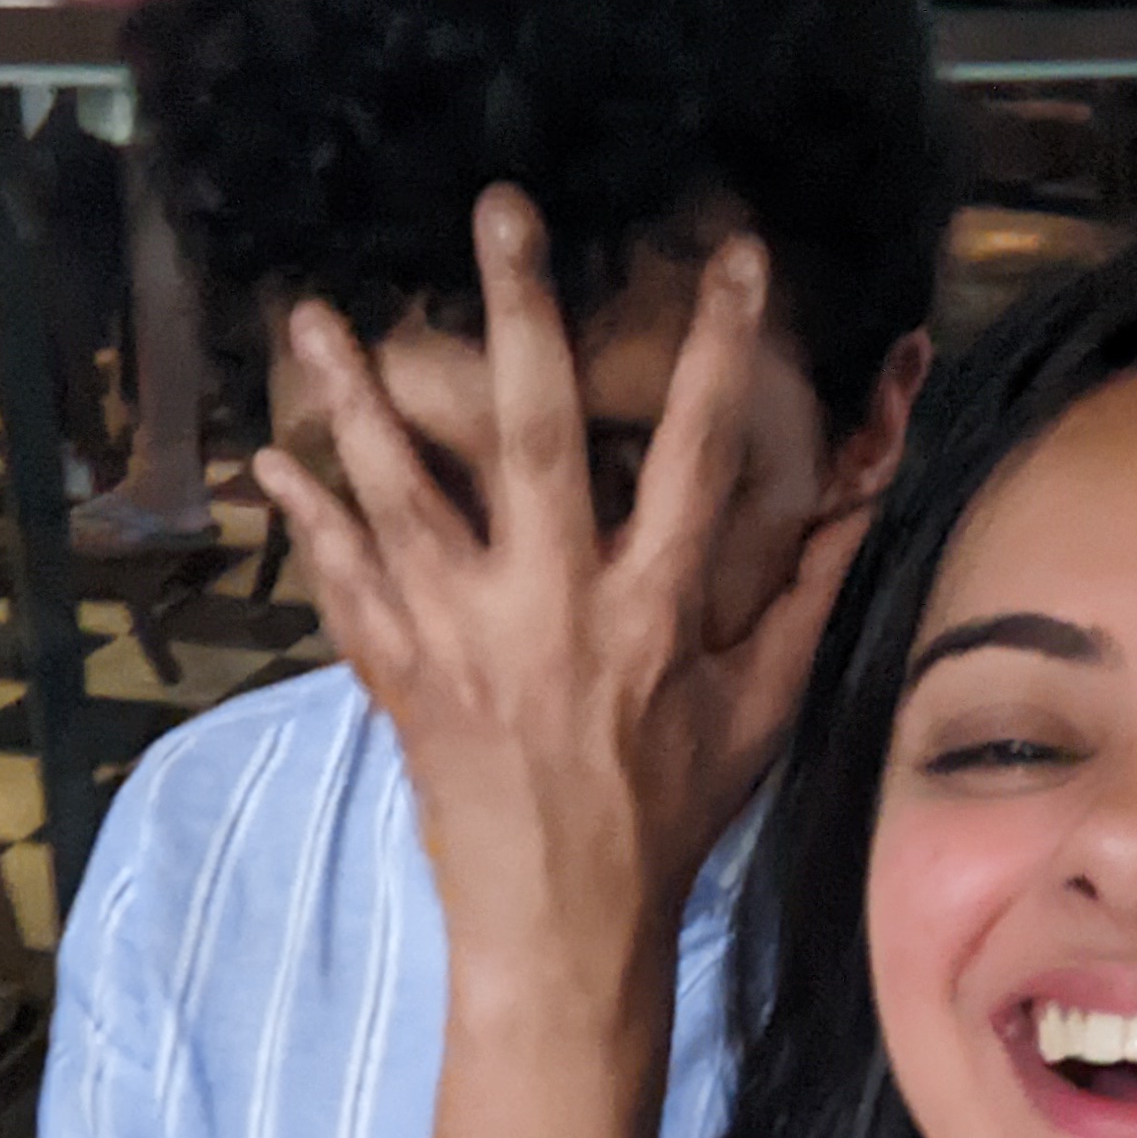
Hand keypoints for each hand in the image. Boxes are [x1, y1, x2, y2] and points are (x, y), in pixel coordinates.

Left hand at [253, 189, 867, 1010]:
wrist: (562, 928)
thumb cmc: (668, 816)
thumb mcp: (761, 707)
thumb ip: (806, 590)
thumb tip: (868, 489)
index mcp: (652, 612)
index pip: (696, 454)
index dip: (722, 350)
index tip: (734, 257)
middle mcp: (551, 611)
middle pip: (531, 434)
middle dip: (520, 312)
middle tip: (500, 210)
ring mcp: (461, 639)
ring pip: (399, 494)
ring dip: (354, 399)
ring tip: (314, 314)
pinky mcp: (400, 674)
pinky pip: (341, 583)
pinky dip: (305, 523)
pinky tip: (267, 464)